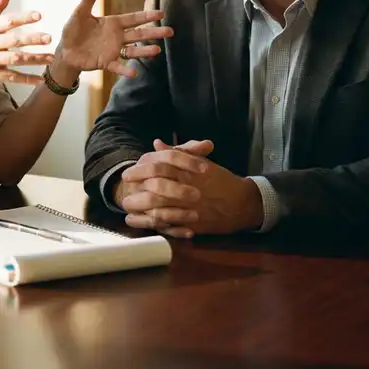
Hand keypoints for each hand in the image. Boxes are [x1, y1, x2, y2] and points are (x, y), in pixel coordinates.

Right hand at [0, 0, 53, 86]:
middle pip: (14, 40)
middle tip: (49, 38)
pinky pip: (11, 77)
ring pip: (15, 59)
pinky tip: (40, 79)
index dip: (24, 18)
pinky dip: (26, 79)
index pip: (8, 21)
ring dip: (34, 59)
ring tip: (50, 57)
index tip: (39, 16)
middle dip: (33, 39)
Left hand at [58, 0, 173, 77]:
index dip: (147, 15)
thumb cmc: (73, 31)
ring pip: (133, 50)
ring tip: (157, 50)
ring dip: (145, 50)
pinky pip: (117, 66)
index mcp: (113, 23)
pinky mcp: (106, 62)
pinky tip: (134, 72)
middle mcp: (117, 37)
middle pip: (139, 34)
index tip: (161, 13)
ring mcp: (113, 50)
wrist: (66, 51)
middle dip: (154, 32)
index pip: (133, 19)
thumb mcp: (80, 13)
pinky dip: (125, 70)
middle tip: (170, 32)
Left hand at [119, 139, 263, 237]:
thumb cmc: (221, 181)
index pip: (161, 166)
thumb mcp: (201, 162)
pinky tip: (140, 223)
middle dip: (138, 191)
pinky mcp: (193, 224)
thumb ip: (177, 153)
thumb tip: (156, 143)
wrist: (243, 203)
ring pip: (161, 208)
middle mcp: (189, 188)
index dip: (141, 169)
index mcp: (190, 170)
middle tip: (124, 193)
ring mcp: (191, 207)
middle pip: (157, 188)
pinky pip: (170, 225)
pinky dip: (153, 224)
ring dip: (141, 210)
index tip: (128, 173)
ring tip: (127, 211)